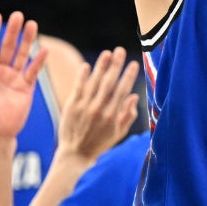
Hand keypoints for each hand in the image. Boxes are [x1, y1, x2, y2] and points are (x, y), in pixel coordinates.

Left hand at [0, 11, 47, 140]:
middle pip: (7, 47)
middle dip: (13, 31)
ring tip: (32, 24)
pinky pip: (33, 71)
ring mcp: (14, 78)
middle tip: (18, 15)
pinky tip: (44, 49)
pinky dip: (39, 60)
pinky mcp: (26, 87)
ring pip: (22, 55)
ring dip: (28, 40)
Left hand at [56, 46, 140, 161]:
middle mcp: (98, 109)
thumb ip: (128, 114)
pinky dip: (82, 76)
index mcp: (112, 116)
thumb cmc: (100, 143)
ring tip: (107, 53)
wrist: (75, 154)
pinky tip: (87, 66)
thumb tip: (134, 96)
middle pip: (109, 83)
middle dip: (116, 65)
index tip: (134, 63)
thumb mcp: (118, 133)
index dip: (129, 76)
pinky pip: (78, 87)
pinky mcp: (71, 106)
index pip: (122, 91)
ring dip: (101, 66)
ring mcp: (84, 107)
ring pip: (94, 82)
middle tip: (120, 50)